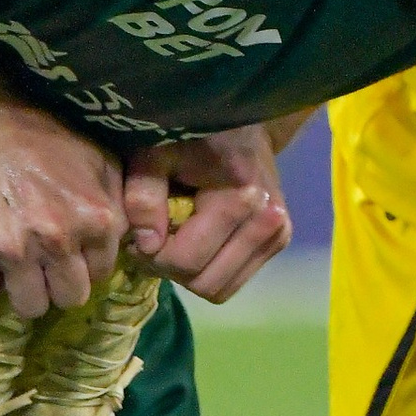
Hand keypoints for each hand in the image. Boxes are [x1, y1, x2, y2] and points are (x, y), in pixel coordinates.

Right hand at [0, 91, 124, 313]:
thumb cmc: (49, 143)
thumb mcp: (102, 163)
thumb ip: (124, 205)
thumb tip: (140, 241)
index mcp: (97, 220)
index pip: (102, 275)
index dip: (87, 266)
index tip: (73, 255)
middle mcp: (59, 239)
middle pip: (69, 298)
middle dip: (59, 286)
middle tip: (46, 268)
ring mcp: (15, 249)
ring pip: (30, 307)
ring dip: (25, 294)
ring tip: (19, 272)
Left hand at [123, 131, 292, 305]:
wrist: (242, 126)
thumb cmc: (191, 135)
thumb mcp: (155, 155)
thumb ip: (143, 196)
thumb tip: (145, 245)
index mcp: (241, 197)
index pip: (187, 260)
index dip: (151, 257)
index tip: (136, 240)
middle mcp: (268, 221)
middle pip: (206, 283)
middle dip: (171, 270)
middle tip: (153, 244)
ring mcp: (278, 234)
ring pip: (221, 289)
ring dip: (191, 275)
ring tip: (174, 244)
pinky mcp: (279, 241)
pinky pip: (234, 280)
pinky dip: (210, 269)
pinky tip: (197, 242)